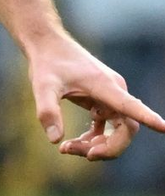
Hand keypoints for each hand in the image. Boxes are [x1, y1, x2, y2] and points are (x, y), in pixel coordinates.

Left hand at [27, 32, 164, 159]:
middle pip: (125, 129)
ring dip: (96, 145)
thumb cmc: (46, 62)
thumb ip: (47, 110)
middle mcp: (113, 91)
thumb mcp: (42, 85)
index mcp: (104, 85)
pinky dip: (92, 139)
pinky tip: (70, 144)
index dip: (147, 118)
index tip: (163, 128)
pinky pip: (105, 127)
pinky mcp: (101, 100)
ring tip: (66, 148)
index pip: (131, 105)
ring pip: (115, 131)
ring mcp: (109, 96)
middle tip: (76, 152)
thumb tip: (55, 141)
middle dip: (106, 147)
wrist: (46, 44)